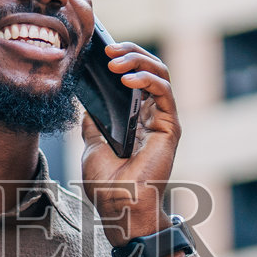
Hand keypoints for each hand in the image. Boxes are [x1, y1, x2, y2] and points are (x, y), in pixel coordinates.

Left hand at [81, 41, 179, 246]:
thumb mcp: (92, 145)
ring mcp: (163, 120)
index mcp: (136, 119)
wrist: (119, 207)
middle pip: (149, 69)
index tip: (100, 50)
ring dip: (137, 60)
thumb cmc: (108, 185)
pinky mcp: (170, 127)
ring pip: (159, 73)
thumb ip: (95, 124)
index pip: (134, 77)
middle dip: (129, 52)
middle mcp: (152, 116)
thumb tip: (86, 102)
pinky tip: (128, 77)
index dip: (122, 58)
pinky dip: (147, 78)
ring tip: (114, 60)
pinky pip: (164, 92)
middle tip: (107, 49)